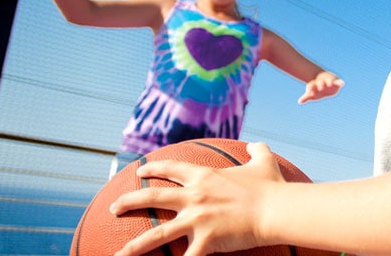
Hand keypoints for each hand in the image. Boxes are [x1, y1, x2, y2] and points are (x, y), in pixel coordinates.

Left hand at [109, 143, 286, 255]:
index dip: (153, 168)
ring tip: (117, 254)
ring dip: (134, 246)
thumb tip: (254, 145)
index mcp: (204, 176)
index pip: (171, 169)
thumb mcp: (264, 161)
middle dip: (128, 202)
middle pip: (152, 198)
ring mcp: (197, 220)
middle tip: (113, 208)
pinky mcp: (205, 241)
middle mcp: (194, 196)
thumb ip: (256, 150)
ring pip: (157, 234)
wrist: (276, 209)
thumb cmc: (271, 186)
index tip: (139, 171)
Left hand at [298, 72, 343, 103]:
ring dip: (329, 82)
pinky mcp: (335, 81)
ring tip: (330, 84)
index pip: (311, 86)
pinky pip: (339, 82)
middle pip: (320, 83)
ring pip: (329, 81)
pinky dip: (341, 82)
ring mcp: (329, 81)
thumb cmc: (316, 87)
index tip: (309, 93)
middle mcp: (322, 82)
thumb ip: (306, 97)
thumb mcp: (312, 93)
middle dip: (320, 85)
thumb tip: (299, 102)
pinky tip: (343, 84)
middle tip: (320, 87)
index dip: (310, 89)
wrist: (323, 77)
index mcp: (315, 84)